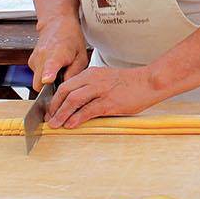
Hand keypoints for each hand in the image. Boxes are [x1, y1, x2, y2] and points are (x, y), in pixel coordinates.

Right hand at [29, 17, 88, 91]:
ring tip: (59, 69)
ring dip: (47, 81)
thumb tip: (66, 87)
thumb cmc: (71, 39)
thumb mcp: (81, 56)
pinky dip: (44, 75)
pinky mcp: (31, 62)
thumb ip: (74, 73)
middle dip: (49, 89)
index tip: (48, 79)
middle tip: (62, 80)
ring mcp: (34, 60)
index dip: (48, 74)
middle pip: (39, 84)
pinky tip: (53, 66)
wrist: (57, 24)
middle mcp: (42, 56)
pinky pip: (37, 76)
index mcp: (57, 54)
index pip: (50, 66)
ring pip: (37, 82)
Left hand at [47, 67, 163, 127]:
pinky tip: (71, 124)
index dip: (55, 99)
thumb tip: (78, 106)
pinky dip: (77, 118)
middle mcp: (93, 79)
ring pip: (73, 100)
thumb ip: (92, 89)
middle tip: (50, 119)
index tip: (51, 110)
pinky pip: (88, 110)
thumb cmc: (130, 83)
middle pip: (65, 91)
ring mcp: (101, 90)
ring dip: (62, 114)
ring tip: (55, 124)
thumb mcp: (107, 80)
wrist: (149, 82)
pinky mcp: (110, 102)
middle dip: (54, 107)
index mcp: (91, 73)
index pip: (66, 85)